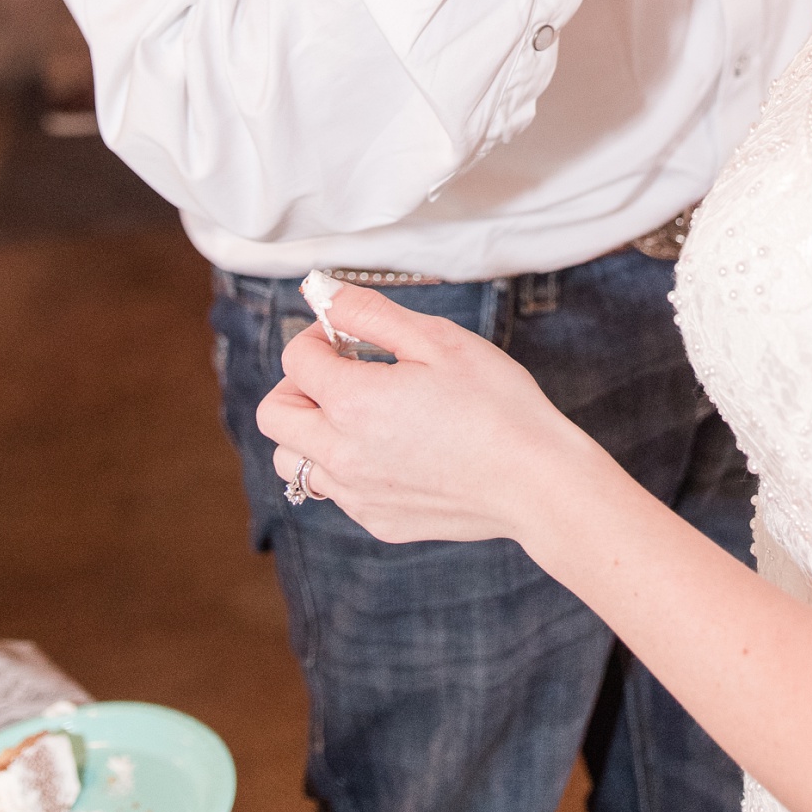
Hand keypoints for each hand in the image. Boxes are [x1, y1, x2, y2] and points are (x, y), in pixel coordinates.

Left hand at [253, 286, 587, 547]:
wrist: (536, 481)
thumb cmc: (497, 404)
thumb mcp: (440, 340)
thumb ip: (372, 314)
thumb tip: (323, 292)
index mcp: (352, 402)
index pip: (296, 360)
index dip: (319, 337)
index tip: (349, 336)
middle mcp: (340, 453)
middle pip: (275, 415)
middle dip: (298, 385)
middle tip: (343, 374)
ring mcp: (355, 493)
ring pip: (293, 460)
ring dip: (311, 431)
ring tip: (361, 417)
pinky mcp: (376, 520)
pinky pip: (337, 491)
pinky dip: (347, 466)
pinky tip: (396, 452)